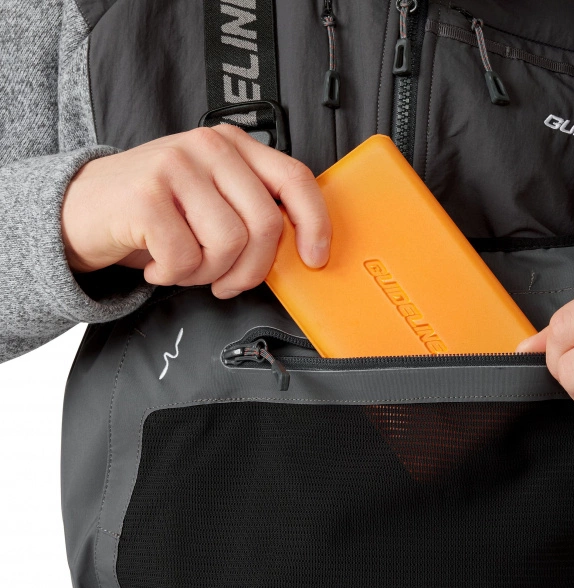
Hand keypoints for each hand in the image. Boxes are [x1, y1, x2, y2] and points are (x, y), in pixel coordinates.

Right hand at [61, 124, 330, 298]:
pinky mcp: (145, 195)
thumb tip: (298, 254)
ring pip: (228, 245)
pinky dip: (172, 275)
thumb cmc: (158, 212)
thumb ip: (253, 212)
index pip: (295, 179)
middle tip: (223, 281)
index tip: (314, 259)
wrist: (84, 208)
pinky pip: (185, 259)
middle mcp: (209, 147)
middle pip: (265, 224)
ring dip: (207, 274)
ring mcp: (175, 165)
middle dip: (249, 270)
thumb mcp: (213, 200)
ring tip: (183, 264)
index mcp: (235, 147)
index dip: (315, 224)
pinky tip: (157, 264)